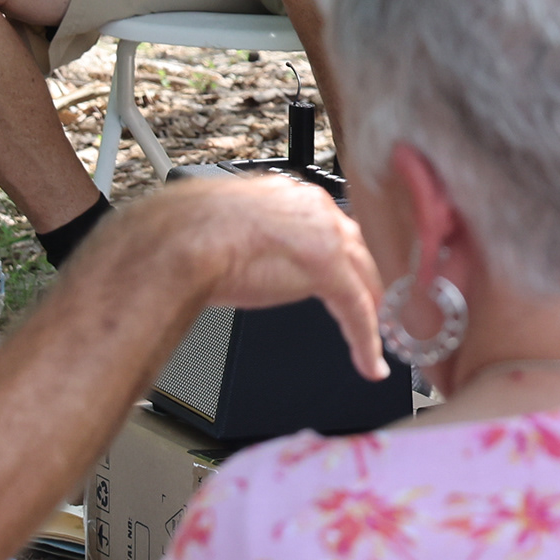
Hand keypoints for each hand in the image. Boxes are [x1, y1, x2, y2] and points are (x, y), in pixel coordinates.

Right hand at [148, 170, 386, 381]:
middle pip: (358, 251)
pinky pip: (358, 311)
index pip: (331, 229)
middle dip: (367, 282)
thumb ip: (256, 239)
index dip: (343, 259)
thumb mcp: (233, 229)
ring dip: (371, 313)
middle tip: (373, 311)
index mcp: (291, 196)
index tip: (346, 279)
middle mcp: (316, 209)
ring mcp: (327, 237)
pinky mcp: (330, 270)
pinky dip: (366, 341)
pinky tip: (370, 363)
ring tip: (374, 341)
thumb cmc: (191, 234)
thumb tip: (249, 258)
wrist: (186, 239)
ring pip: (364, 280)